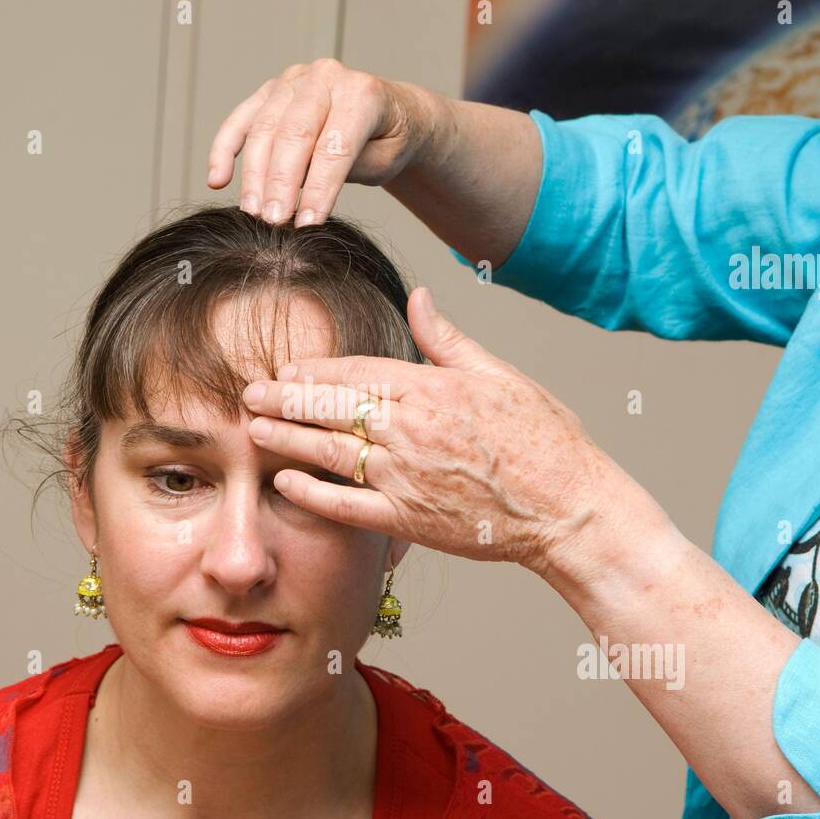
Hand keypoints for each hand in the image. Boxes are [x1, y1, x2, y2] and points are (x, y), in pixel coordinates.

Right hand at [207, 58, 443, 227]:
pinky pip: (241, 119)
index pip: (334, 145)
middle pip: (294, 133)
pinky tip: (217, 180)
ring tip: (253, 213)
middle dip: (281, 182)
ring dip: (254, 174)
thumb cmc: (386, 142)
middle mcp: (325, 76)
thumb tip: (304, 195)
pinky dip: (225, 149)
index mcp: (362, 93)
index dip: (319, 188)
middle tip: (273, 221)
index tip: (307, 225)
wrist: (387, 112)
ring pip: (264, 128)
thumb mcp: (384, 161)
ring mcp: (294, 80)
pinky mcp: (270, 91)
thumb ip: (347, 169)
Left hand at [240, 286, 641, 581]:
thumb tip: (418, 298)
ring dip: (286, 438)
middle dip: (285, 398)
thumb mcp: (500, 375)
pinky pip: (346, 506)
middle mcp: (411, 430)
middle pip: (330, 408)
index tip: (287, 367)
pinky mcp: (408, 520)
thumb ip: (447, 340)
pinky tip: (284, 481)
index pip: (355, 372)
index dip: (313, 370)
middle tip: (250, 392)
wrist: (569, 509)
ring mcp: (406, 477)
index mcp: (432, 389)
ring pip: (329, 452)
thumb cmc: (545, 441)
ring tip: (254, 427)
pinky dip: (312, 494)